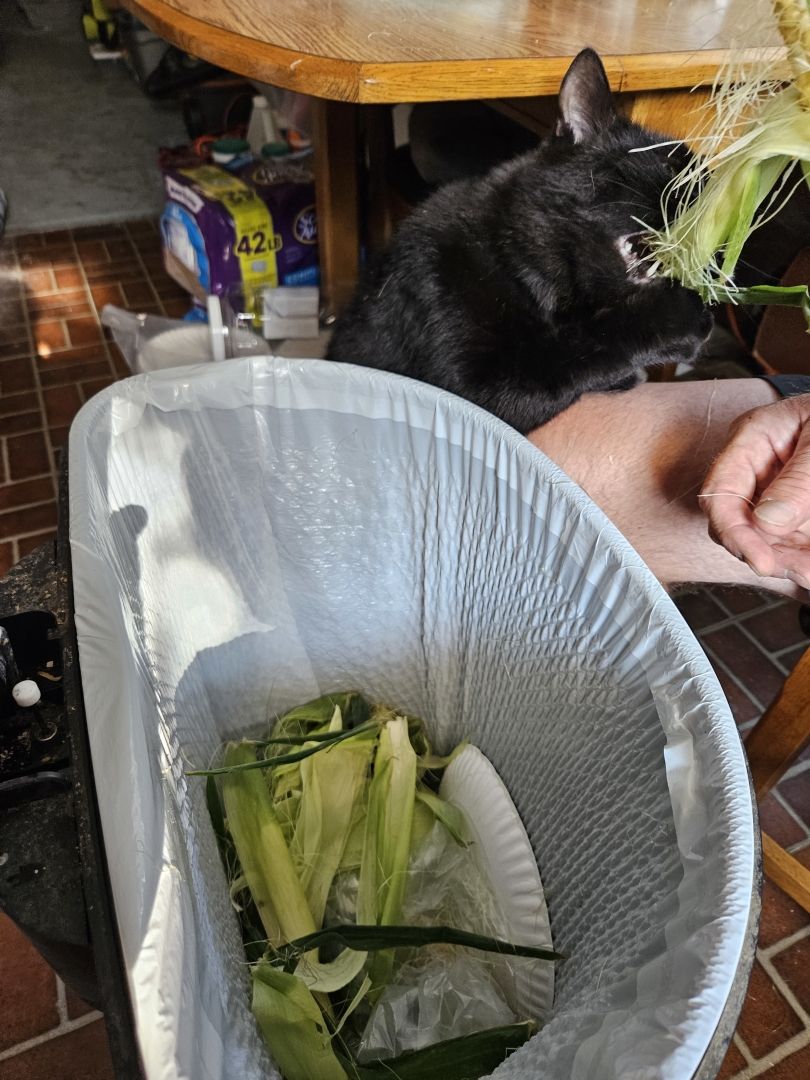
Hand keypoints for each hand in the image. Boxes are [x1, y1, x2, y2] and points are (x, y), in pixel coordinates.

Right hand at [699, 393, 809, 587]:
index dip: (734, 533)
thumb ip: (798, 479)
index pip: (719, 494)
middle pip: (739, 523)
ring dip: (788, 560)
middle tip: (801, 571)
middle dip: (765, 553)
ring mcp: (775, 490)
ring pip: (766, 538)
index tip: (760, 561)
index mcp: (751, 441)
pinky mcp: (796, 507)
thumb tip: (768, 523)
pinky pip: (790, 539)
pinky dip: (801, 556)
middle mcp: (756, 469)